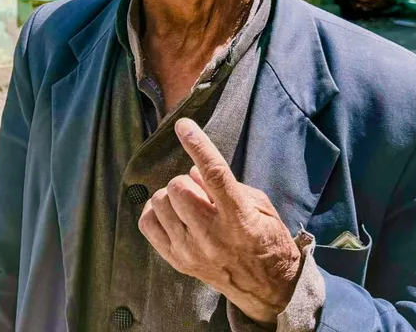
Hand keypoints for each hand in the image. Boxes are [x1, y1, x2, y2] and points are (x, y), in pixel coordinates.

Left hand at [138, 118, 302, 324]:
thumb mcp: (261, 207)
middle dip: (187, 181)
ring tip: (191, 207)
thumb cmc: (268, 241)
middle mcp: (212, 236)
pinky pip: (147, 223)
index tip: (184, 125)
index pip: (214, 174)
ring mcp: (191, 251)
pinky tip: (172, 213)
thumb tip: (192, 170)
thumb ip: (228, 185)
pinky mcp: (177, 261)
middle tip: (201, 193)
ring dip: (172, 196)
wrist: (268, 290)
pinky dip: (155, 211)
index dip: (198, 145)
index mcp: (239, 219)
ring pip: (160, 202)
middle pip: (178, 187)